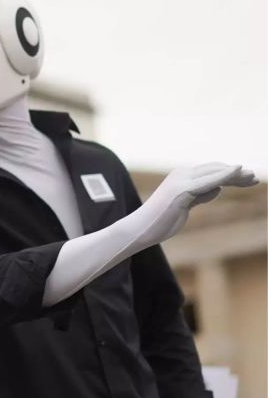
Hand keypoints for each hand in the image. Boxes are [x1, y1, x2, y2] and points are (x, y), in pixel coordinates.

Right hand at [131, 162, 257, 248]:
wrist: (141, 228)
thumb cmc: (160, 220)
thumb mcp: (186, 205)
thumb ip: (200, 195)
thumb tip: (217, 189)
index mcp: (181, 177)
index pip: (211, 171)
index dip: (231, 174)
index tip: (248, 179)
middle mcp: (181, 174)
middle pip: (215, 169)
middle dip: (237, 174)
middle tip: (255, 179)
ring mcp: (181, 181)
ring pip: (215, 173)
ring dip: (236, 175)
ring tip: (253, 179)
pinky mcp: (182, 191)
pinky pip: (208, 181)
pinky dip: (224, 175)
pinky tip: (237, 172)